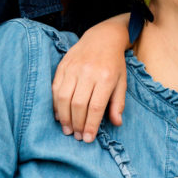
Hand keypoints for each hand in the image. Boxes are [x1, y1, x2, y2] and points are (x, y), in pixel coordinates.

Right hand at [52, 15, 130, 141]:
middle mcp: (88, 73)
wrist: (102, 38)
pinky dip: (55, 104)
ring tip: (68, 129)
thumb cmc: (114, 63)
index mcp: (106, 78)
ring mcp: (73, 68)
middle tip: (77, 136)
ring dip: (64, 117)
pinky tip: (59, 115)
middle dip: (77, 124)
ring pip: (63, 97)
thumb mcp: (122, 82)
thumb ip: (118, 103)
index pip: (96, 106)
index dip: (90, 125)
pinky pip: (55, 88)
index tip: (88, 138)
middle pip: (78, 104)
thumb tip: (116, 123)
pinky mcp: (63, 66)